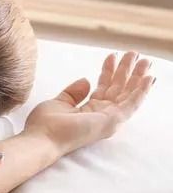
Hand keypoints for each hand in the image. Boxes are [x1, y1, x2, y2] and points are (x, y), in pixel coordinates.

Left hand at [25, 50, 154, 157]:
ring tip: (145, 60)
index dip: (109, 71)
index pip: (104, 86)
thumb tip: (86, 80)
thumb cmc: (47, 124)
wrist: (42, 138)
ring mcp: (109, 118)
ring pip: (128, 94)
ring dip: (138, 77)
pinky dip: (142, 91)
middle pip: (119, 88)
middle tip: (134, 54)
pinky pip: (132, 103)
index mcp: (90, 110)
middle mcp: (102, 114)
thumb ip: (74, 93)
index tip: (112, 56)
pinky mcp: (112, 120)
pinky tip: (149, 78)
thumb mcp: (60, 102)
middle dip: (127, 70)